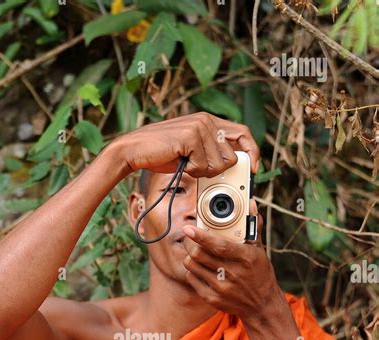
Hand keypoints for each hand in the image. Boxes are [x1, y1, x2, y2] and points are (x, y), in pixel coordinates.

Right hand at [110, 112, 259, 177]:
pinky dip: (191, 170)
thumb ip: (212, 152)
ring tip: (184, 162)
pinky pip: (203, 166)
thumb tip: (234, 164)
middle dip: (218, 171)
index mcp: (210, 121)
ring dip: (201, 171)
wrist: (134, 150)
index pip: (243, 134)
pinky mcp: (191, 136)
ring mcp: (200, 126)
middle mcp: (207, 120)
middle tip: (197, 169)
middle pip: (232, 156)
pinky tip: (178, 161)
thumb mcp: (192, 152)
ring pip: (218, 164)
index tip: (252, 169)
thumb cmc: (162, 154)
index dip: (252, 152)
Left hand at [181, 200, 284, 327]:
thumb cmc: (260, 274)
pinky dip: (191, 270)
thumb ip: (253, 227)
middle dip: (190, 243)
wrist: (262, 306)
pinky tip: (199, 267)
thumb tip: (251, 204)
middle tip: (190, 238)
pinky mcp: (212, 298)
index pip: (218, 246)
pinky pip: (192, 279)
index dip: (201, 236)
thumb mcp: (260, 251)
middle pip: (199, 255)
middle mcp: (233, 274)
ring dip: (190, 256)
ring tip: (195, 252)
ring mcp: (221, 288)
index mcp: (246, 258)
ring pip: (192, 266)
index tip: (189, 228)